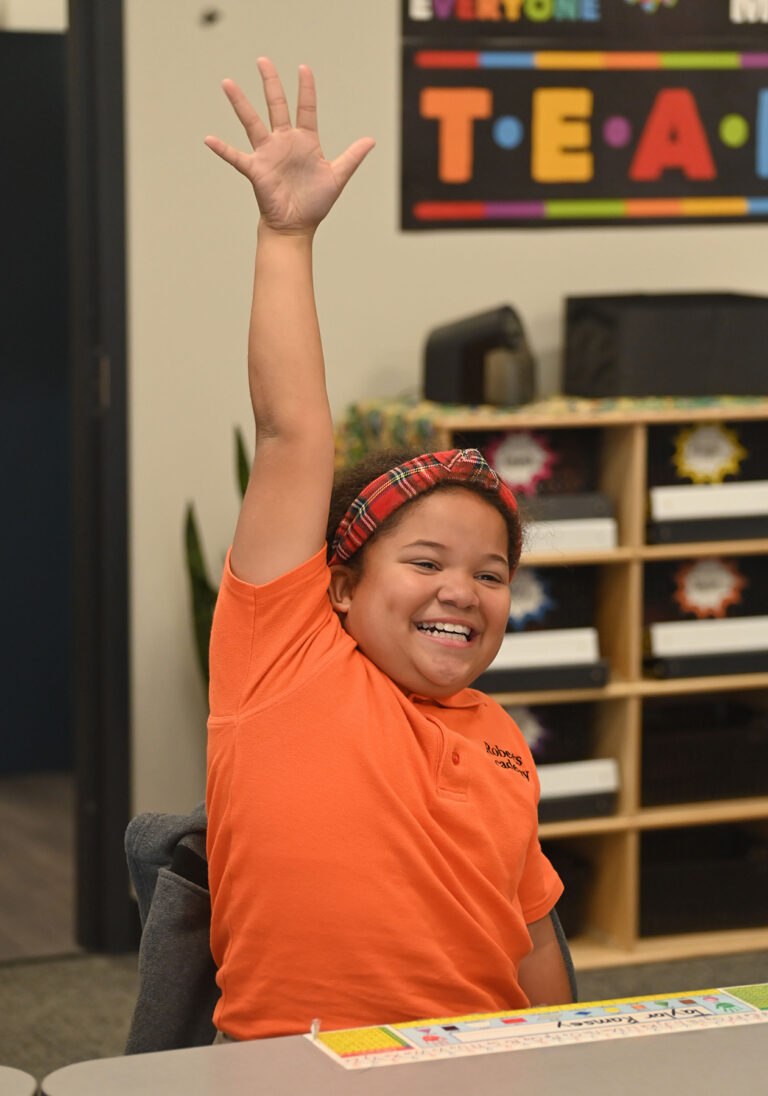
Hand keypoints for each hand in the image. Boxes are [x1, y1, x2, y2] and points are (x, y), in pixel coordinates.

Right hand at [204, 58, 374, 233]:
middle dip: (271, 83)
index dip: (306, 89)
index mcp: (306, 141)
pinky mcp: (256, 169)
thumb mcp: (337, 177)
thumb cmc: (315, 203)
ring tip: (228, 83)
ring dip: (240, 103)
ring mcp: (268, 154)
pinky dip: (222, 149)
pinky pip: (236, 157)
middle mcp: (285, 142)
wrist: (297, 226)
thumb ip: (352, 157)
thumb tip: (371, 140)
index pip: (306, 108)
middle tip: (263, 60)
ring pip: (252, 122)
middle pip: (277, 105)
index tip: (304, 68)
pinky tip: (209, 139)